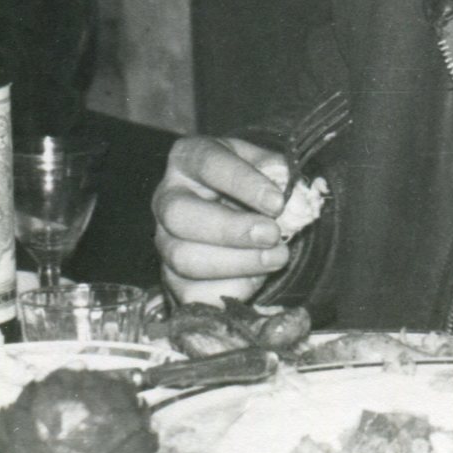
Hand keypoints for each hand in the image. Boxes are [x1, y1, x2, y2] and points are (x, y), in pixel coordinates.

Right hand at [153, 135, 292, 304]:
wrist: (241, 219)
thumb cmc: (251, 186)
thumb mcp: (263, 165)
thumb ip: (277, 171)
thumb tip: (286, 186)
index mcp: (188, 158)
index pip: (208, 164)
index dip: (243, 183)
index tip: (277, 201)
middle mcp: (167, 199)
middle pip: (180, 215)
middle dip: (231, 229)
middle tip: (272, 234)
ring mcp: (166, 242)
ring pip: (185, 259)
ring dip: (237, 263)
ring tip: (276, 258)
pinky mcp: (173, 279)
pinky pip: (194, 293)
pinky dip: (231, 289)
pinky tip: (256, 278)